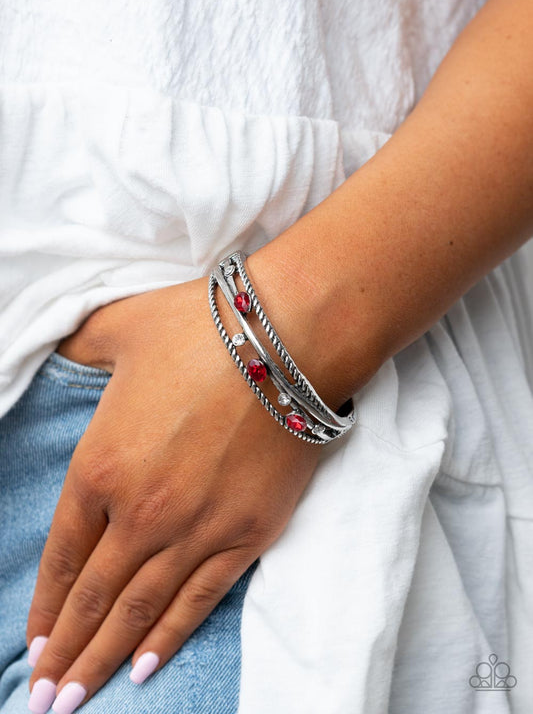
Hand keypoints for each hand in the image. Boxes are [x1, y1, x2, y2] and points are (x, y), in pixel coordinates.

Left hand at [26, 268, 323, 711]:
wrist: (288, 338)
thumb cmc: (201, 327)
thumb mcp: (119, 329)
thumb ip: (79, 347)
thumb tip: (63, 346)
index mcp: (99, 464)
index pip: (61, 553)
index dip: (44, 603)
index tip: (33, 641)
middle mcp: (140, 512)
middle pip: (94, 597)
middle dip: (65, 654)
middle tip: (45, 700)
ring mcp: (196, 529)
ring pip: (140, 612)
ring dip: (104, 660)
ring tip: (78, 701)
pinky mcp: (248, 534)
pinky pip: (198, 600)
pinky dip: (168, 637)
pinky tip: (145, 666)